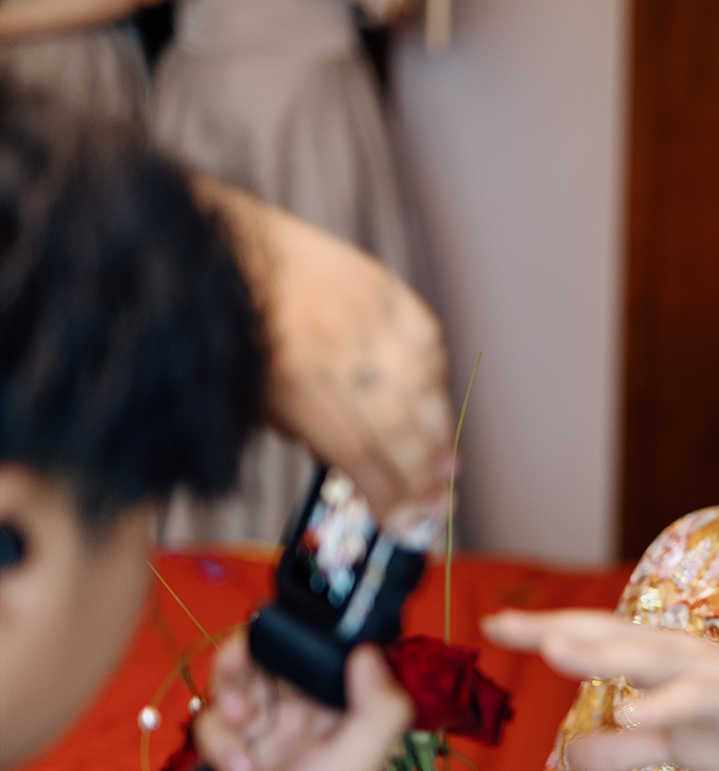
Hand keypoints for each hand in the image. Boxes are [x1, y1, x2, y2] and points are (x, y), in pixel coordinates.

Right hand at [190, 639, 410, 770]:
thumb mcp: (362, 758)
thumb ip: (379, 704)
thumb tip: (369, 649)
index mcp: (346, 715)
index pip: (328, 656)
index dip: (309, 638)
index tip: (290, 626)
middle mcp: (305, 719)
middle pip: (275, 658)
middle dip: (257, 654)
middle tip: (246, 661)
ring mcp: (262, 735)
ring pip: (238, 681)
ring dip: (233, 692)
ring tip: (243, 718)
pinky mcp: (224, 753)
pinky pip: (211, 718)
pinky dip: (219, 738)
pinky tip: (236, 770)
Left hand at [199, 178, 454, 522]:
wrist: (217, 247)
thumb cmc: (228, 332)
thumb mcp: (255, 400)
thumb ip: (313, 435)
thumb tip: (366, 473)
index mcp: (294, 381)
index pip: (359, 453)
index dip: (387, 495)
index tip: (403, 523)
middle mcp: (337, 345)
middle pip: (402, 425)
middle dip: (425, 474)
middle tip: (438, 505)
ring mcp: (365, 311)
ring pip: (426, 385)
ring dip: (442, 432)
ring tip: (449, 466)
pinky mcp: (381, 284)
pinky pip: (428, 339)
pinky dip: (438, 377)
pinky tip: (438, 403)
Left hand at [480, 610, 718, 770]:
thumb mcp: (672, 746)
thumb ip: (623, 749)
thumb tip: (568, 757)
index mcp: (658, 660)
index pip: (593, 637)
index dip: (544, 629)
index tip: (493, 624)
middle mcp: (677, 653)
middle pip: (609, 634)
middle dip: (556, 628)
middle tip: (504, 625)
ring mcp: (707, 671)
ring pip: (647, 654)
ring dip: (601, 651)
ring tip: (552, 649)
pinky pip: (694, 696)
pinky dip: (662, 702)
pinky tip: (630, 711)